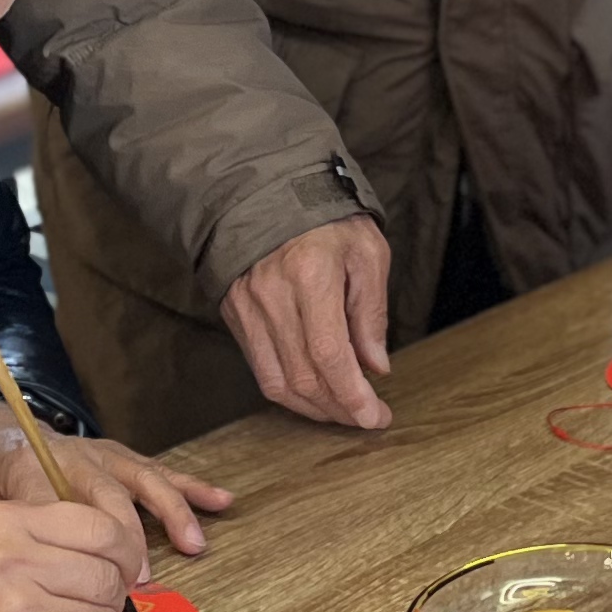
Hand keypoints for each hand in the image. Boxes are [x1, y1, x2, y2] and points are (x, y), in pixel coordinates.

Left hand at [0, 408, 231, 559]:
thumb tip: (3, 576)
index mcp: (24, 465)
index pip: (55, 503)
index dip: (77, 542)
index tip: (93, 581)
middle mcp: (69, 455)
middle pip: (107, 494)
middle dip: (127, 539)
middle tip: (140, 582)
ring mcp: (98, 453)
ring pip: (141, 478)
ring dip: (171, 512)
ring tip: (194, 545)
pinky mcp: (117, 457)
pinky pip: (157, 471)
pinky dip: (190, 487)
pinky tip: (221, 502)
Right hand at [221, 215, 392, 429]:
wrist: (268, 194)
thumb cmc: (326, 219)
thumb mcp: (366, 252)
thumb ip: (372, 312)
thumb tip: (376, 367)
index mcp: (309, 273)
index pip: (329, 354)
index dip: (352, 395)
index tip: (374, 417)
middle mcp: (272, 295)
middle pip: (303, 375)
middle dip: (339, 408)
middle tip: (366, 417)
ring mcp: (247, 308)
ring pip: (277, 381)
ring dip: (313, 408)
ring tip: (343, 411)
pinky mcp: (235, 316)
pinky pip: (260, 369)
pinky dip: (289, 391)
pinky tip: (314, 394)